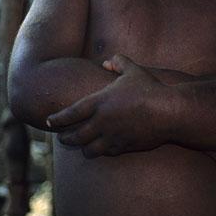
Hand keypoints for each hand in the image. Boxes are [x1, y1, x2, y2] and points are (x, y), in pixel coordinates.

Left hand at [46, 54, 169, 156]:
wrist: (167, 111)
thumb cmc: (149, 88)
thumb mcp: (133, 70)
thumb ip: (118, 62)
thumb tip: (107, 62)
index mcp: (99, 102)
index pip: (70, 114)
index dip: (57, 119)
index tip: (48, 122)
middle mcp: (101, 122)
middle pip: (75, 136)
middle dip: (65, 138)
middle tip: (62, 138)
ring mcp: (112, 137)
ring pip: (89, 149)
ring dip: (83, 148)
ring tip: (80, 146)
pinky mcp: (124, 147)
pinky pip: (107, 153)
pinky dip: (102, 151)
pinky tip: (102, 148)